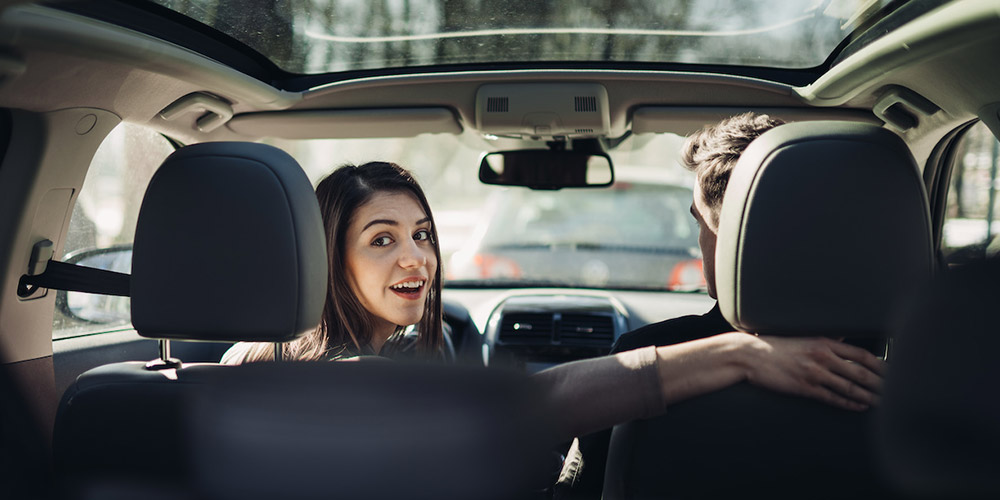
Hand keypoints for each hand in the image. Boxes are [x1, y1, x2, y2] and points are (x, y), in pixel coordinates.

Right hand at [742, 335, 883, 410]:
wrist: (750, 355)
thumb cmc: (775, 345)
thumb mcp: (802, 335)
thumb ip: (825, 338)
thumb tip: (844, 337)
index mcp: (824, 342)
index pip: (861, 354)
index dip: (880, 365)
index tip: (894, 372)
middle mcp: (822, 357)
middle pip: (861, 372)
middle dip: (881, 384)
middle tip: (897, 392)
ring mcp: (814, 373)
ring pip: (849, 388)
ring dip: (869, 397)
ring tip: (883, 404)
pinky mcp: (804, 388)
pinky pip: (832, 398)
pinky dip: (849, 404)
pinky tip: (860, 407)